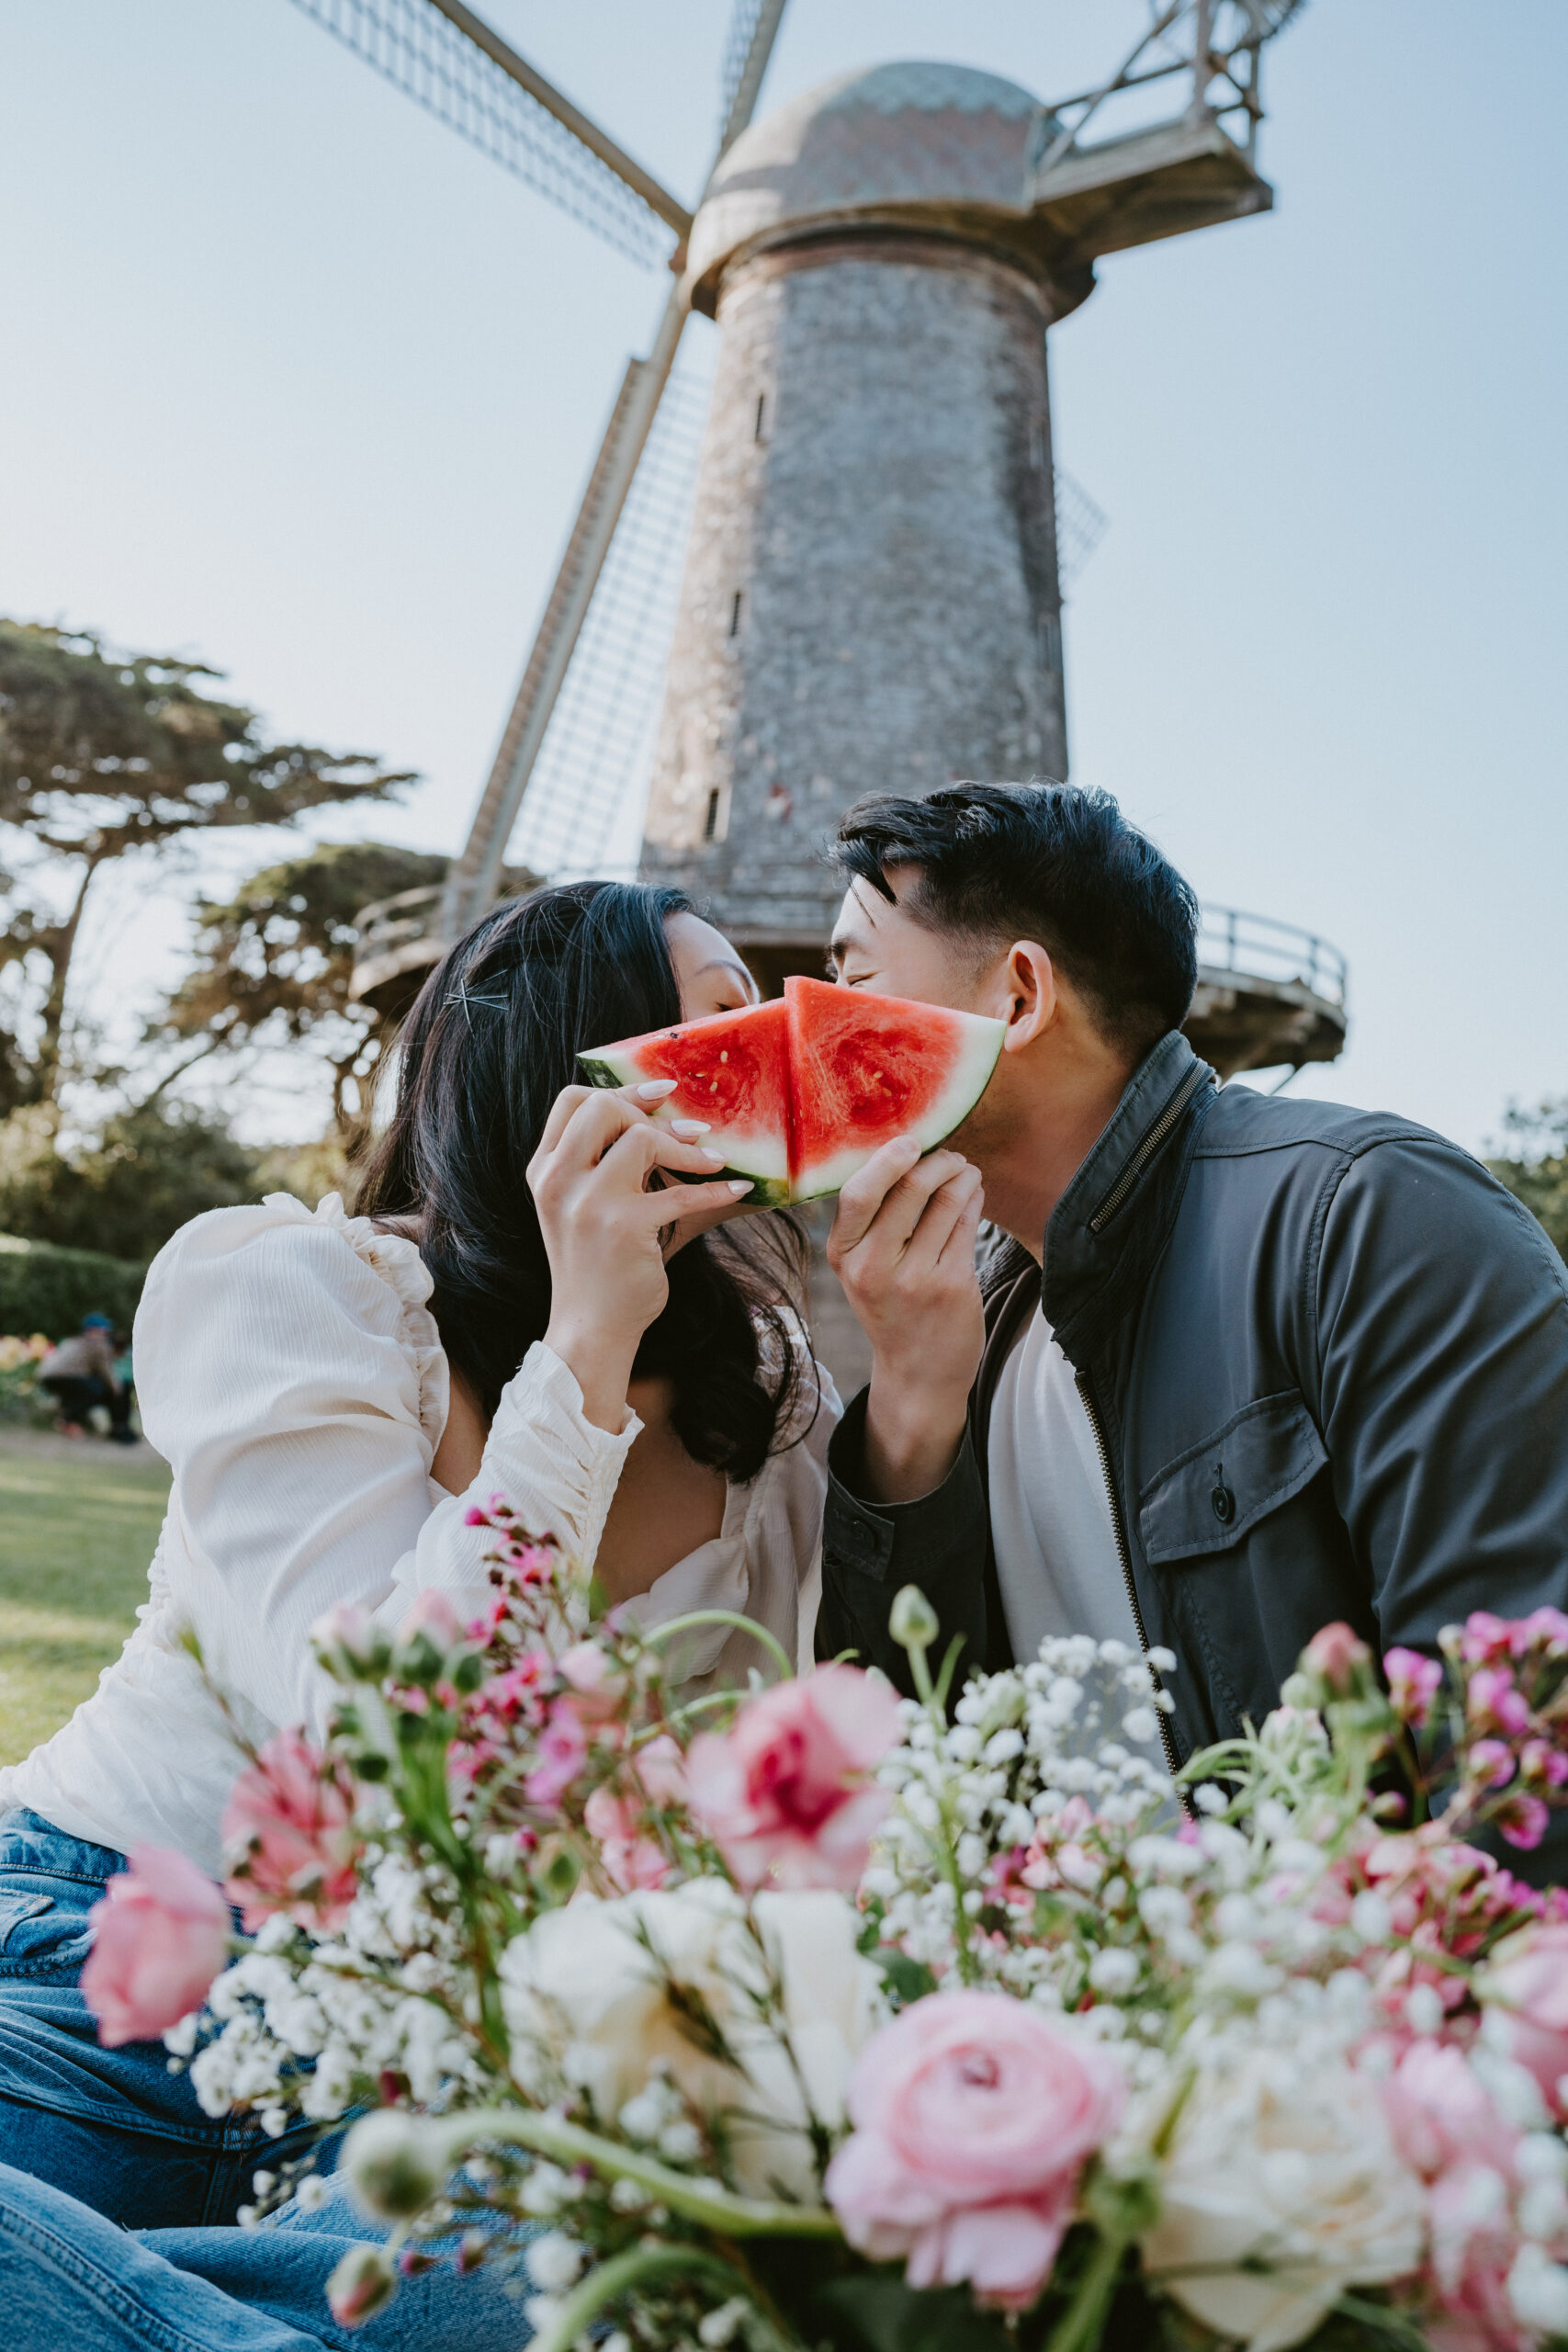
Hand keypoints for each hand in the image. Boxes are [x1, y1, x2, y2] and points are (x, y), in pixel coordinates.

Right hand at [529, 1083, 752, 1429]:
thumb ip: (602, 1166)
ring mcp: (589, 1203)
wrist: (590, 1330)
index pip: (571, 1102)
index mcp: (546, 1171)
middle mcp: (559, 1181)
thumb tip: (668, 1120)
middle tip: (690, 1132)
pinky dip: (715, 1189)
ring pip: (641, 1138)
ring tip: (713, 1160)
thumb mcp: (580, 1209)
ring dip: (687, 1148)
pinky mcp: (624, 1227)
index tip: (661, 1093)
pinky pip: (681, 1192)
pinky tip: (736, 1188)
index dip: (618, 1089)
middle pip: (603, 1107)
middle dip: (651, 1112)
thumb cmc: (597, 1267)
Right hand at [826, 1136, 984, 1502]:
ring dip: (962, 1177)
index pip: (858, 1193)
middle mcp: (873, 1266)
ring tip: (966, 1172)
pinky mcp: (953, 1286)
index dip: (887, 1159)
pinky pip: (967, 1225)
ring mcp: (915, 1278)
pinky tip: (974, 1194)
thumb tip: (907, 1151)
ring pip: (945, 1202)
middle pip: (908, 1188)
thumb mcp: (863, 1268)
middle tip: (951, 1156)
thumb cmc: (891, 1308)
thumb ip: (874, 1219)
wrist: (918, 1374)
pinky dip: (973, 1200)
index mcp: (843, 1255)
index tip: (911, 1141)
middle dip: (937, 1161)